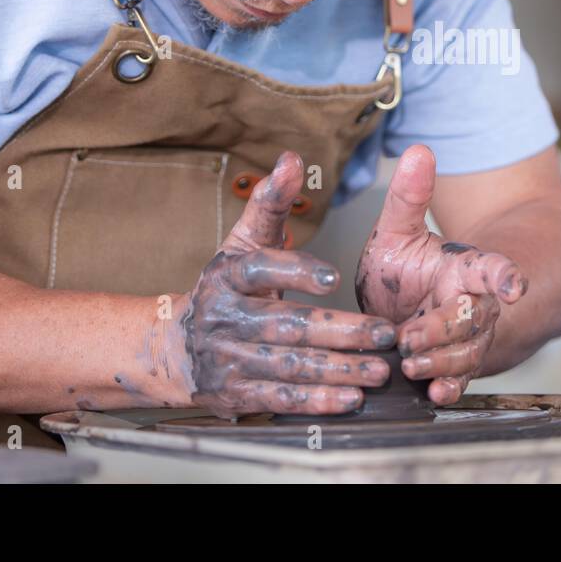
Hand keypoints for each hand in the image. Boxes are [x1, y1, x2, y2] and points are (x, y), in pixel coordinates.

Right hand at [168, 151, 396, 418]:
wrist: (175, 349)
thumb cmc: (224, 290)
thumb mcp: (241, 243)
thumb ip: (270, 205)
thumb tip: (292, 160)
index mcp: (227, 276)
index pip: (260, 270)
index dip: (295, 272)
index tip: (332, 277)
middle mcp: (224, 318)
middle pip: (286, 325)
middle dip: (340, 332)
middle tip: (385, 334)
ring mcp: (226, 360)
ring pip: (289, 365)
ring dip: (338, 370)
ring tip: (379, 370)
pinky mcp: (233, 394)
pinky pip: (279, 398)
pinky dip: (316, 401)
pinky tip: (350, 399)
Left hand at [355, 145, 527, 404]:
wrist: (408, 312)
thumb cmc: (405, 271)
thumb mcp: (398, 230)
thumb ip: (408, 195)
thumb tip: (418, 149)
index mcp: (467, 267)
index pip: (495, 268)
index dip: (506, 276)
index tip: (514, 286)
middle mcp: (473, 304)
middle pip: (475, 316)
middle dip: (446, 327)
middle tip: (411, 335)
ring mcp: (467, 338)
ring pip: (468, 351)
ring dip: (441, 359)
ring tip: (411, 362)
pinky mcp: (454, 366)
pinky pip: (459, 379)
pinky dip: (449, 387)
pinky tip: (436, 392)